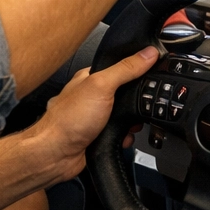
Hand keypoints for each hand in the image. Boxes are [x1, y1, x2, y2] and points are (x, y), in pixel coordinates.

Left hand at [25, 46, 158, 182]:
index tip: (153, 73)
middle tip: (139, 105)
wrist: (55, 156)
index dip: (138, 69)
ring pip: (126, 115)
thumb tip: (147, 53)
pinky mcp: (100, 135)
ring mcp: (97, 116)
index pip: (122, 66)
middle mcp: (94, 96)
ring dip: (131, 123)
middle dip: (136, 102)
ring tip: (127, 124)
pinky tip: (120, 137)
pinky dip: (125, 137)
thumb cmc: (67, 120)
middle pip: (127, 93)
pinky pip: (122, 133)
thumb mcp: (101, 86)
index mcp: (91, 78)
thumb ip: (126, 69)